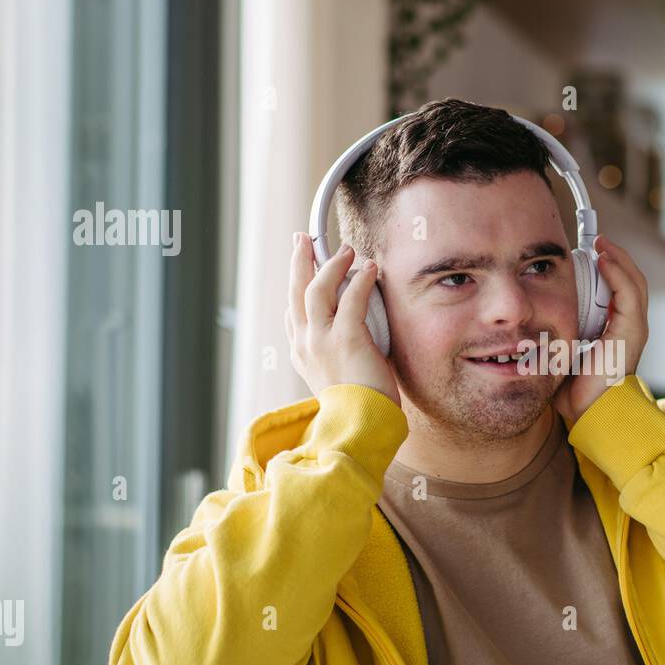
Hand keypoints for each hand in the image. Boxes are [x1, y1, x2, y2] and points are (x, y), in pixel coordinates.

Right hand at [285, 232, 400, 405]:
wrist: (363, 425)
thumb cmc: (359, 405)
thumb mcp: (340, 374)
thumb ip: (339, 351)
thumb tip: (356, 329)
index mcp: (301, 353)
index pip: (293, 312)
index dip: (295, 285)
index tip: (301, 265)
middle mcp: (305, 344)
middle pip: (297, 291)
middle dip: (299, 261)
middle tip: (303, 238)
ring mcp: (322, 341)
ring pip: (318, 289)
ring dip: (332, 264)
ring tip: (348, 250)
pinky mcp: (346, 340)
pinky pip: (352, 299)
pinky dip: (361, 280)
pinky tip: (370, 269)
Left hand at [552, 235, 647, 426]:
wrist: (585, 414)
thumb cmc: (571, 390)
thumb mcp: (560, 352)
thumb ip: (555, 335)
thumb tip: (527, 321)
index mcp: (616, 333)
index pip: (620, 292)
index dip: (608, 270)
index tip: (588, 253)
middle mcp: (629, 330)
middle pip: (630, 282)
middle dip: (615, 258)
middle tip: (596, 240)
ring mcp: (633, 331)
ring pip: (634, 284)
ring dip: (618, 259)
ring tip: (601, 243)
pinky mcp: (631, 333)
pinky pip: (630, 294)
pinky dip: (619, 273)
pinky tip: (604, 259)